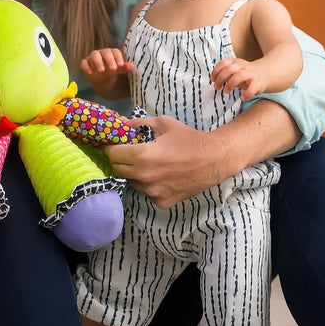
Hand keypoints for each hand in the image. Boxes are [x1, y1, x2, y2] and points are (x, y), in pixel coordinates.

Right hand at [79, 48, 132, 97]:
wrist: (102, 78)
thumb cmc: (111, 70)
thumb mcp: (118, 69)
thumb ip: (124, 67)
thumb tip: (132, 66)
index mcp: (111, 52)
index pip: (115, 51)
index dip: (118, 57)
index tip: (121, 65)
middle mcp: (102, 53)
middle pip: (105, 52)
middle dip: (109, 60)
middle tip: (113, 69)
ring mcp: (92, 57)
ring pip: (94, 55)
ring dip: (98, 61)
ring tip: (102, 70)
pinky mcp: (85, 63)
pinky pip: (84, 63)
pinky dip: (86, 67)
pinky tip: (90, 72)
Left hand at [104, 115, 229, 207]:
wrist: (214, 160)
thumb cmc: (188, 139)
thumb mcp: (163, 124)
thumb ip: (140, 124)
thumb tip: (123, 123)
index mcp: (143, 156)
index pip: (112, 155)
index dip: (110, 148)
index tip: (112, 144)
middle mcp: (144, 177)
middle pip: (117, 170)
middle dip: (119, 160)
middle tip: (127, 153)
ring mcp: (152, 192)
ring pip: (132, 182)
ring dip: (134, 173)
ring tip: (148, 164)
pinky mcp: (161, 202)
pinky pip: (147, 192)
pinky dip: (148, 184)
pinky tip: (161, 175)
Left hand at [211, 57, 263, 99]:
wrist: (265, 74)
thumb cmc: (246, 75)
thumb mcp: (235, 71)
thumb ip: (225, 74)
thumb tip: (215, 81)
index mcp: (236, 62)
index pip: (223, 63)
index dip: (216, 71)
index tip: (212, 79)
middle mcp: (243, 66)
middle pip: (229, 69)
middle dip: (221, 78)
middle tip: (217, 87)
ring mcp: (251, 73)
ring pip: (240, 75)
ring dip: (231, 83)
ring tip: (227, 91)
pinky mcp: (258, 82)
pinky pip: (252, 87)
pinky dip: (247, 93)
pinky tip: (243, 97)